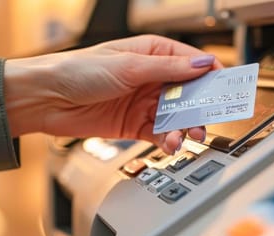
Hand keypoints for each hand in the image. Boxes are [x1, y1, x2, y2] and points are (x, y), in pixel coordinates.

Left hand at [4, 34, 222, 153]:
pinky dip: (169, 140)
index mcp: (153, 53)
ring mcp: (144, 102)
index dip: (211, 77)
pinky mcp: (136, 124)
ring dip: (184, 128)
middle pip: (189, 94)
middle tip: (206, 122)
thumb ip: (167, 69)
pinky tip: (170, 144)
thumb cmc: (77, 71)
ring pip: (177, 117)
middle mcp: (152, 77)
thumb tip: (202, 65)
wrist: (47, 100)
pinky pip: (161, 134)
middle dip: (200, 109)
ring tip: (186, 137)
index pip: (193, 64)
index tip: (226, 91)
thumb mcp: (127, 66)